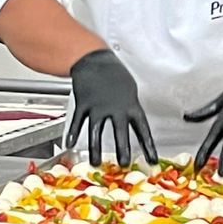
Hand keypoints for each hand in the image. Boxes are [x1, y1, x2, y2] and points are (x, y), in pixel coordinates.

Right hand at [67, 49, 156, 165]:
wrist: (95, 59)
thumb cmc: (114, 74)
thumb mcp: (130, 91)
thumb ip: (130, 109)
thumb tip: (135, 124)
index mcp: (130, 105)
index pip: (143, 129)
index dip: (149, 146)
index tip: (152, 160)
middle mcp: (115, 107)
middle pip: (120, 132)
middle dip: (122, 149)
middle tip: (124, 164)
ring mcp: (98, 106)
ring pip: (96, 131)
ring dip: (96, 148)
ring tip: (95, 163)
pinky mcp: (84, 103)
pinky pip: (78, 121)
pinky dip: (73, 133)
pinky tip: (69, 144)